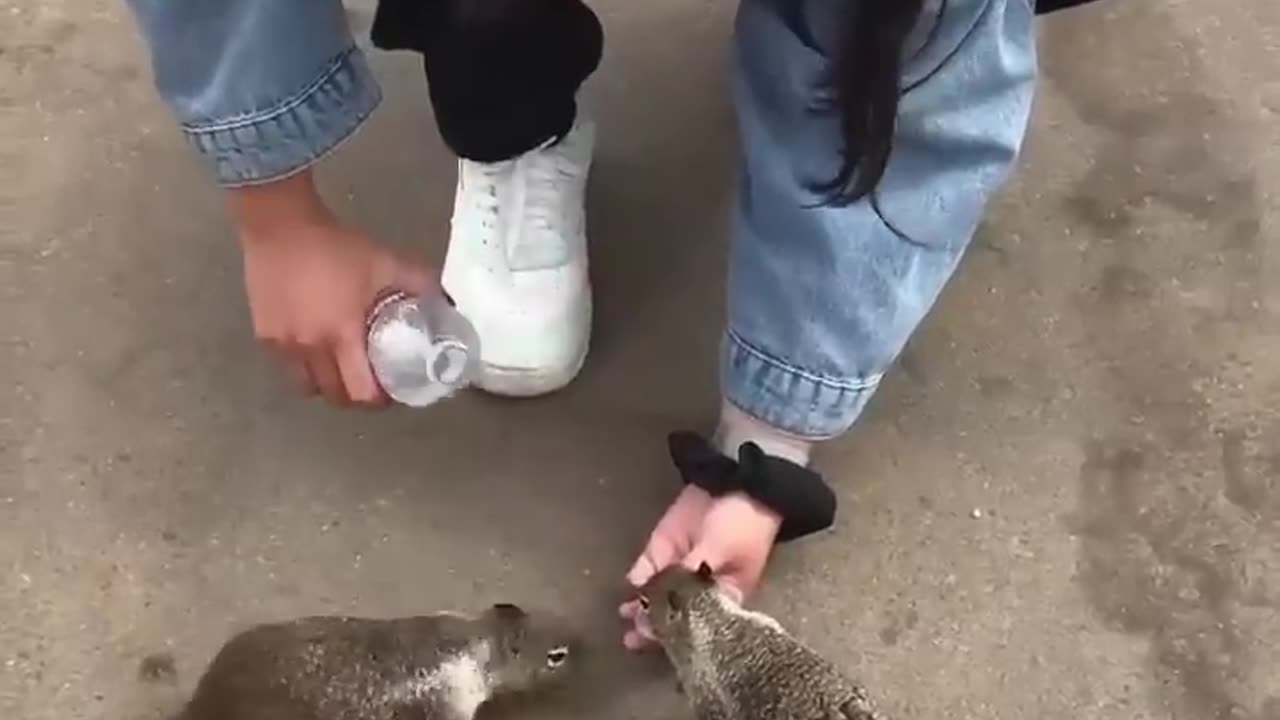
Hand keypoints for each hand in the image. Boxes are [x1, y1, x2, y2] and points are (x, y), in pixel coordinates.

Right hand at [230, 171, 434, 405]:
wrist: (281, 225)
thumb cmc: (337, 246)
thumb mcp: (386, 262)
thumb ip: (421, 283)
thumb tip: (448, 302)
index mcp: (342, 335)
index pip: (360, 392)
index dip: (378, 399)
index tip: (390, 389)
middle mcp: (310, 347)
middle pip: (335, 397)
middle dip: (356, 396)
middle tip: (370, 380)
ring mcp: (283, 345)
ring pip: (308, 387)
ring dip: (328, 385)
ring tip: (342, 368)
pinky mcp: (264, 336)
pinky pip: (288, 368)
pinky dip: (305, 368)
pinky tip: (317, 349)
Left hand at [618, 485, 781, 649]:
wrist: (735, 480)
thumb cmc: (742, 523)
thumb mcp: (722, 552)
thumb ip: (693, 576)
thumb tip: (669, 600)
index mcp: (724, 596)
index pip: (698, 624)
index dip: (679, 634)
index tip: (662, 640)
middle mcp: (698, 589)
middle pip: (673, 614)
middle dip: (654, 627)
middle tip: (635, 637)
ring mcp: (678, 568)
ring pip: (655, 596)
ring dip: (640, 609)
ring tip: (626, 618)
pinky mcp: (662, 549)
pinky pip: (647, 570)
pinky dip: (638, 581)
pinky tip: (631, 590)